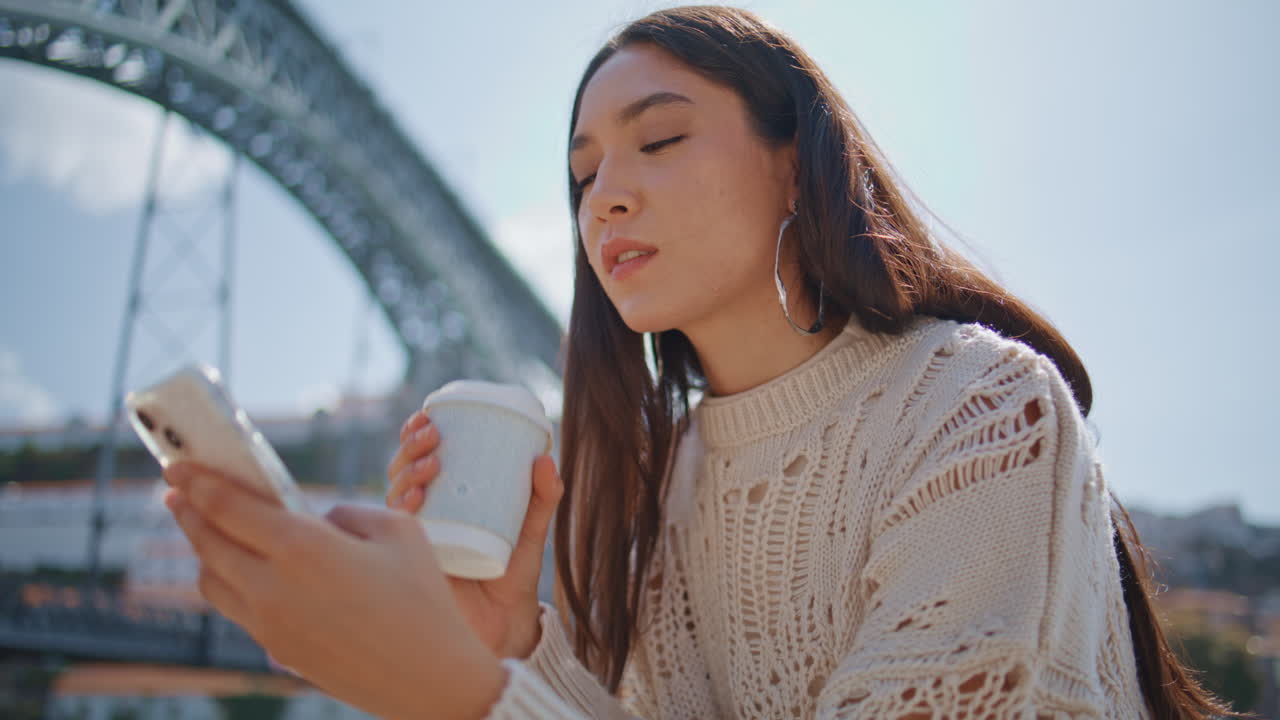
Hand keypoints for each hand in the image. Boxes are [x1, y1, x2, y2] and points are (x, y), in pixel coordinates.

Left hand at [163, 461, 505, 719]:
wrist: (429, 677)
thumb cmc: (422, 598)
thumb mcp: (396, 530)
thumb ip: (346, 514)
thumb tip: (317, 523)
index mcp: (303, 547)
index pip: (228, 507)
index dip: (196, 481)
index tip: (176, 465)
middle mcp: (273, 586)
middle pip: (207, 543)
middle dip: (188, 510)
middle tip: (178, 489)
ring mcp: (270, 624)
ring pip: (211, 581)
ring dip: (204, 550)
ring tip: (210, 530)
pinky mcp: (278, 649)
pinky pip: (235, 608)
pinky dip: (227, 581)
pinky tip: (243, 570)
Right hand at [386, 410, 562, 658]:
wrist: (506, 624)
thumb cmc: (513, 574)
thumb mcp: (531, 530)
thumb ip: (543, 497)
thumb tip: (546, 458)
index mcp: (445, 499)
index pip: (420, 459)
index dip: (414, 435)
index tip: (428, 415)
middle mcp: (423, 516)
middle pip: (401, 471)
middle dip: (409, 448)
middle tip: (432, 435)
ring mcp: (414, 539)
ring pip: (395, 497)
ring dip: (406, 473)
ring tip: (431, 465)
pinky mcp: (412, 562)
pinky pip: (395, 534)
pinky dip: (401, 511)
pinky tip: (414, 500)